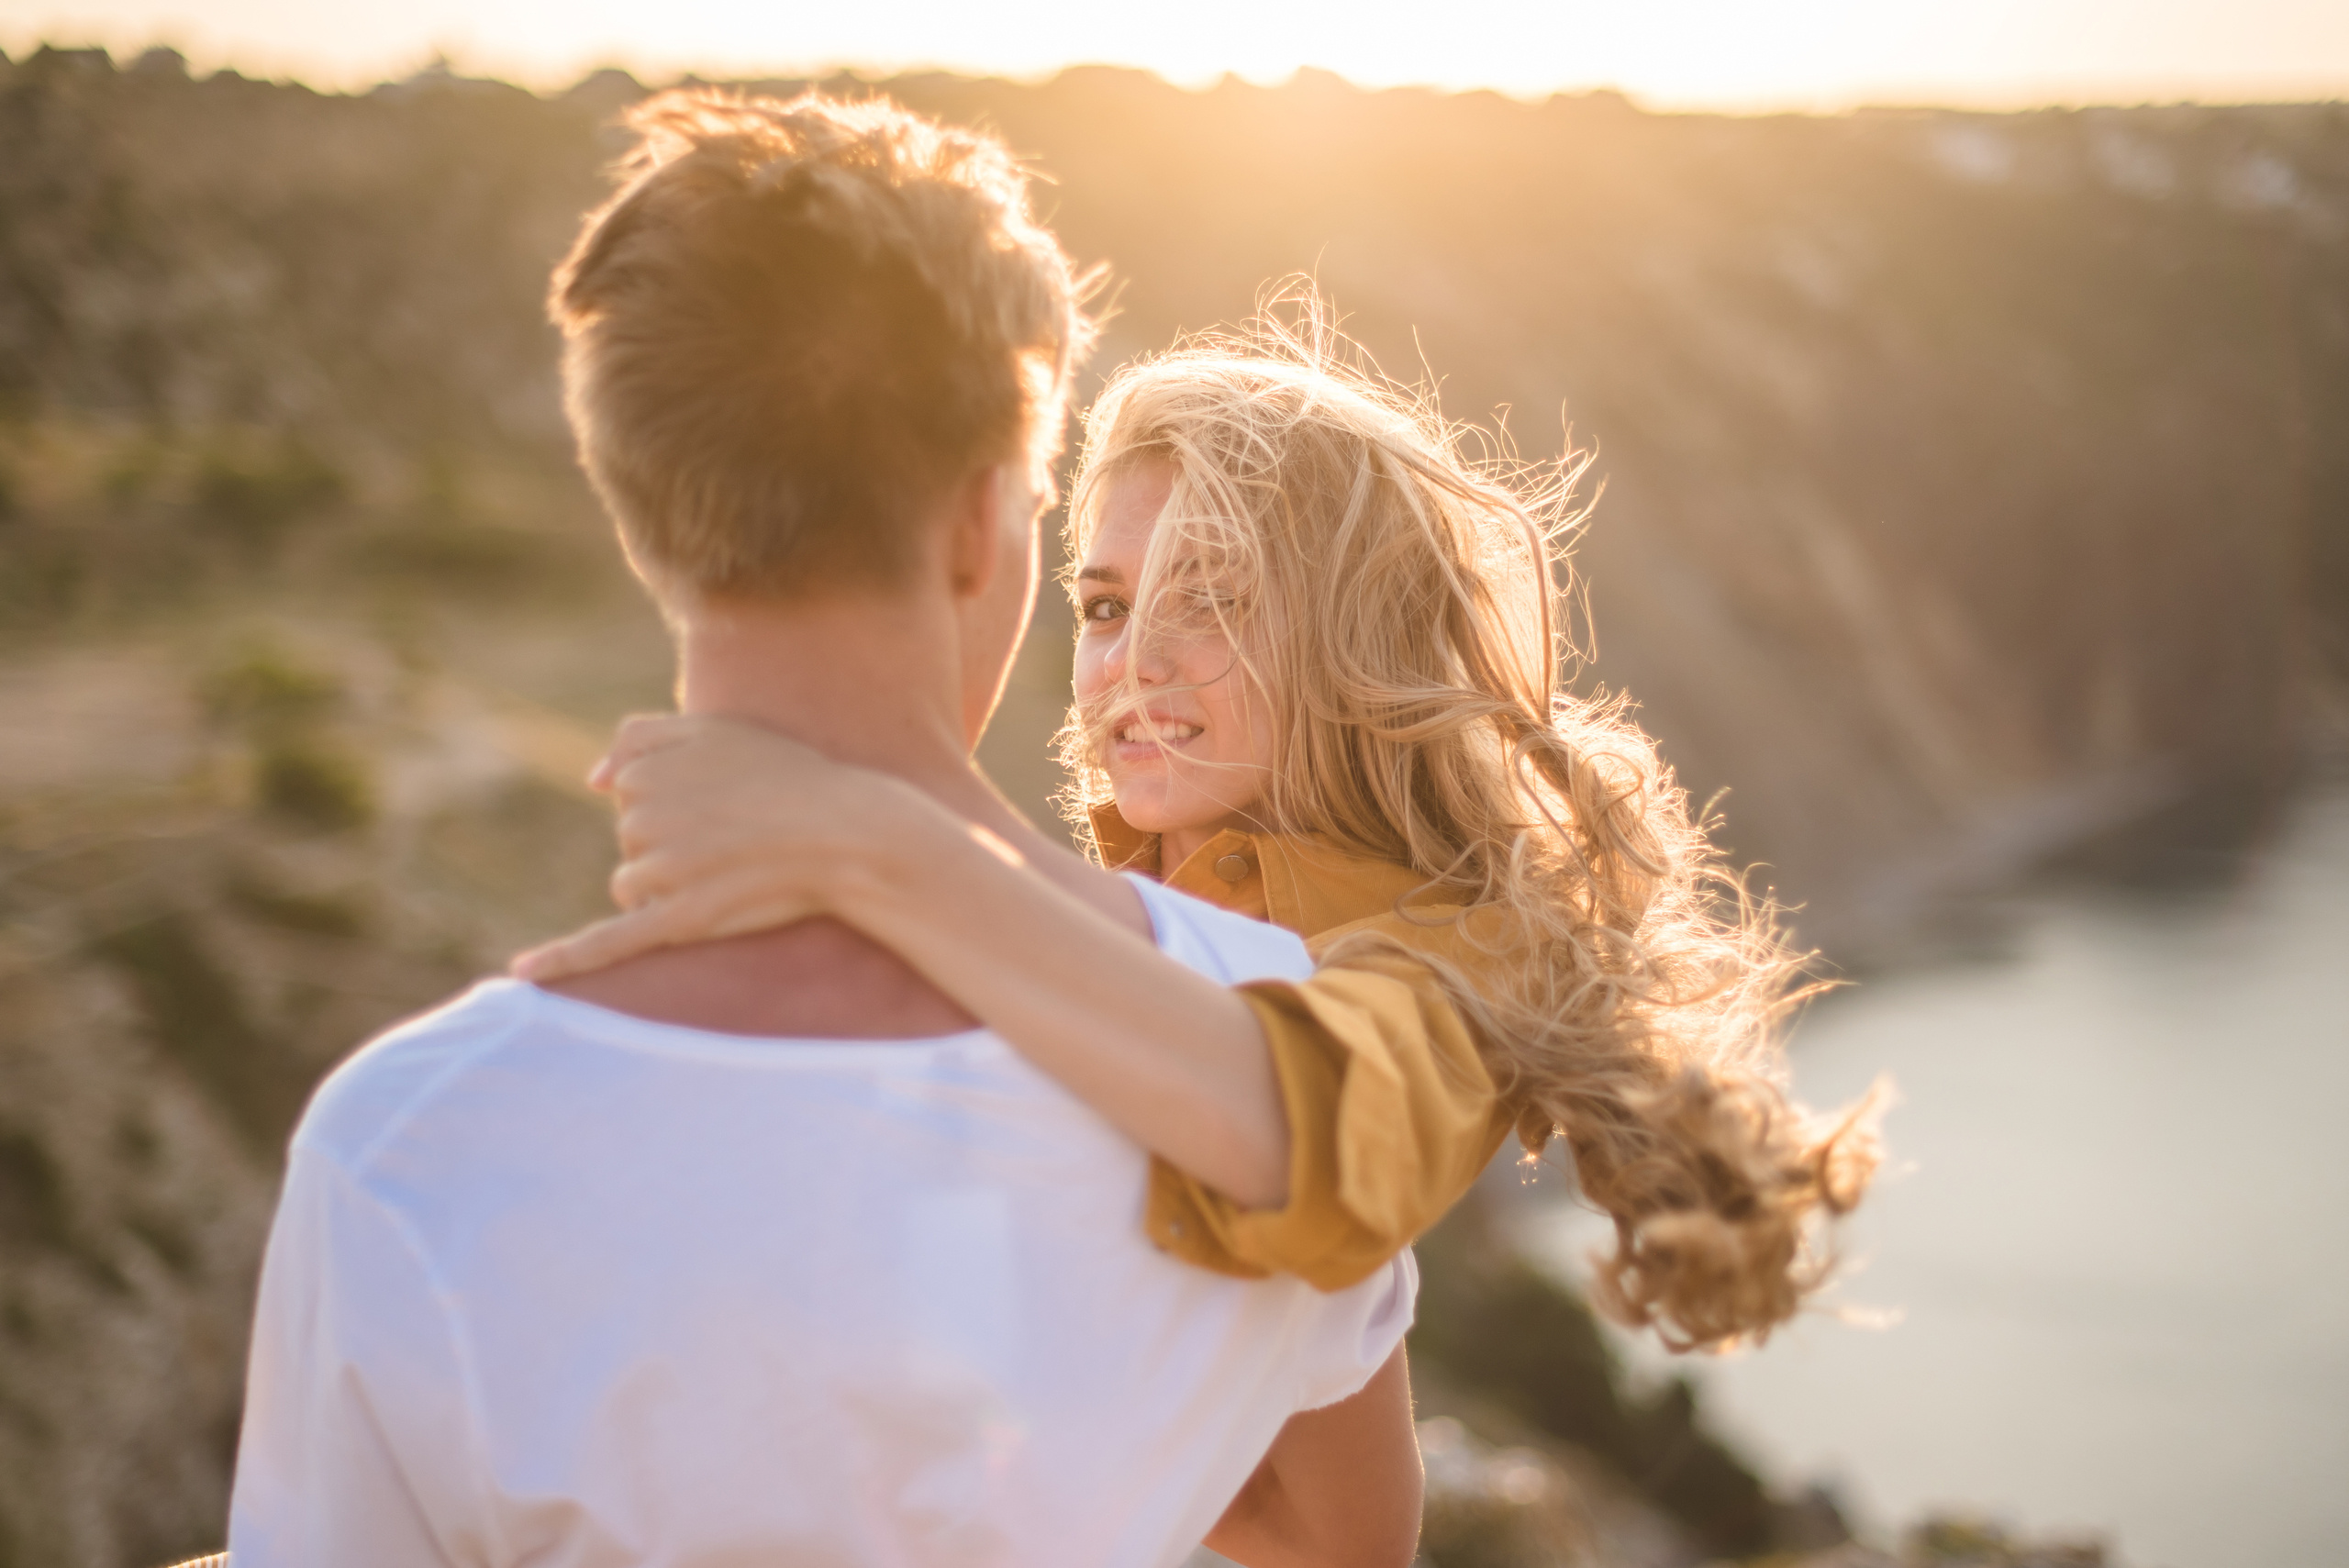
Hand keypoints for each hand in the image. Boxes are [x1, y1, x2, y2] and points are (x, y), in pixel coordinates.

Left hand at [510, 713, 913, 980]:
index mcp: (646, 773)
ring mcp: (660, 873)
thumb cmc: (788, 777)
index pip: (631, 797)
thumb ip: (643, 738)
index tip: (721, 803)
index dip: (677, 804)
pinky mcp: (678, 920)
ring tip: (730, 874)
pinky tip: (522, 977)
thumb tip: (592, 781)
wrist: (847, 832)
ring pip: (631, 888)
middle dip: (673, 846)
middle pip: (631, 845)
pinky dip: (563, 961)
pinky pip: (609, 943)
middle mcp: (643, 819)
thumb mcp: (715, 730)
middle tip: (737, 839)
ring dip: (667, 888)